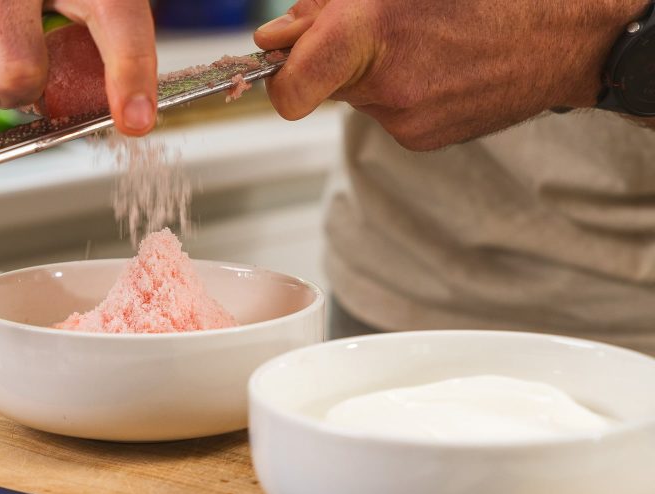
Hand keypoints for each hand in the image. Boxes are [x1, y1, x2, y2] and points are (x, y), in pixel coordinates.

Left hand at [254, 0, 649, 149]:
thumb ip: (324, 8)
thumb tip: (273, 37)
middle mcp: (384, 86)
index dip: (277, 73)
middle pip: (318, 84)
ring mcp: (405, 121)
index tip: (279, 59)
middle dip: (330, 56)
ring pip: (355, 96)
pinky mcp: (423, 140)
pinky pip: (386, 113)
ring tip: (423, 44)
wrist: (560, 36)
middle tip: (372, 28)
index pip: (288, 86)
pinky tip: (437, 66)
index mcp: (369, 33)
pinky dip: (399, 90)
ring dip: (370, 70)